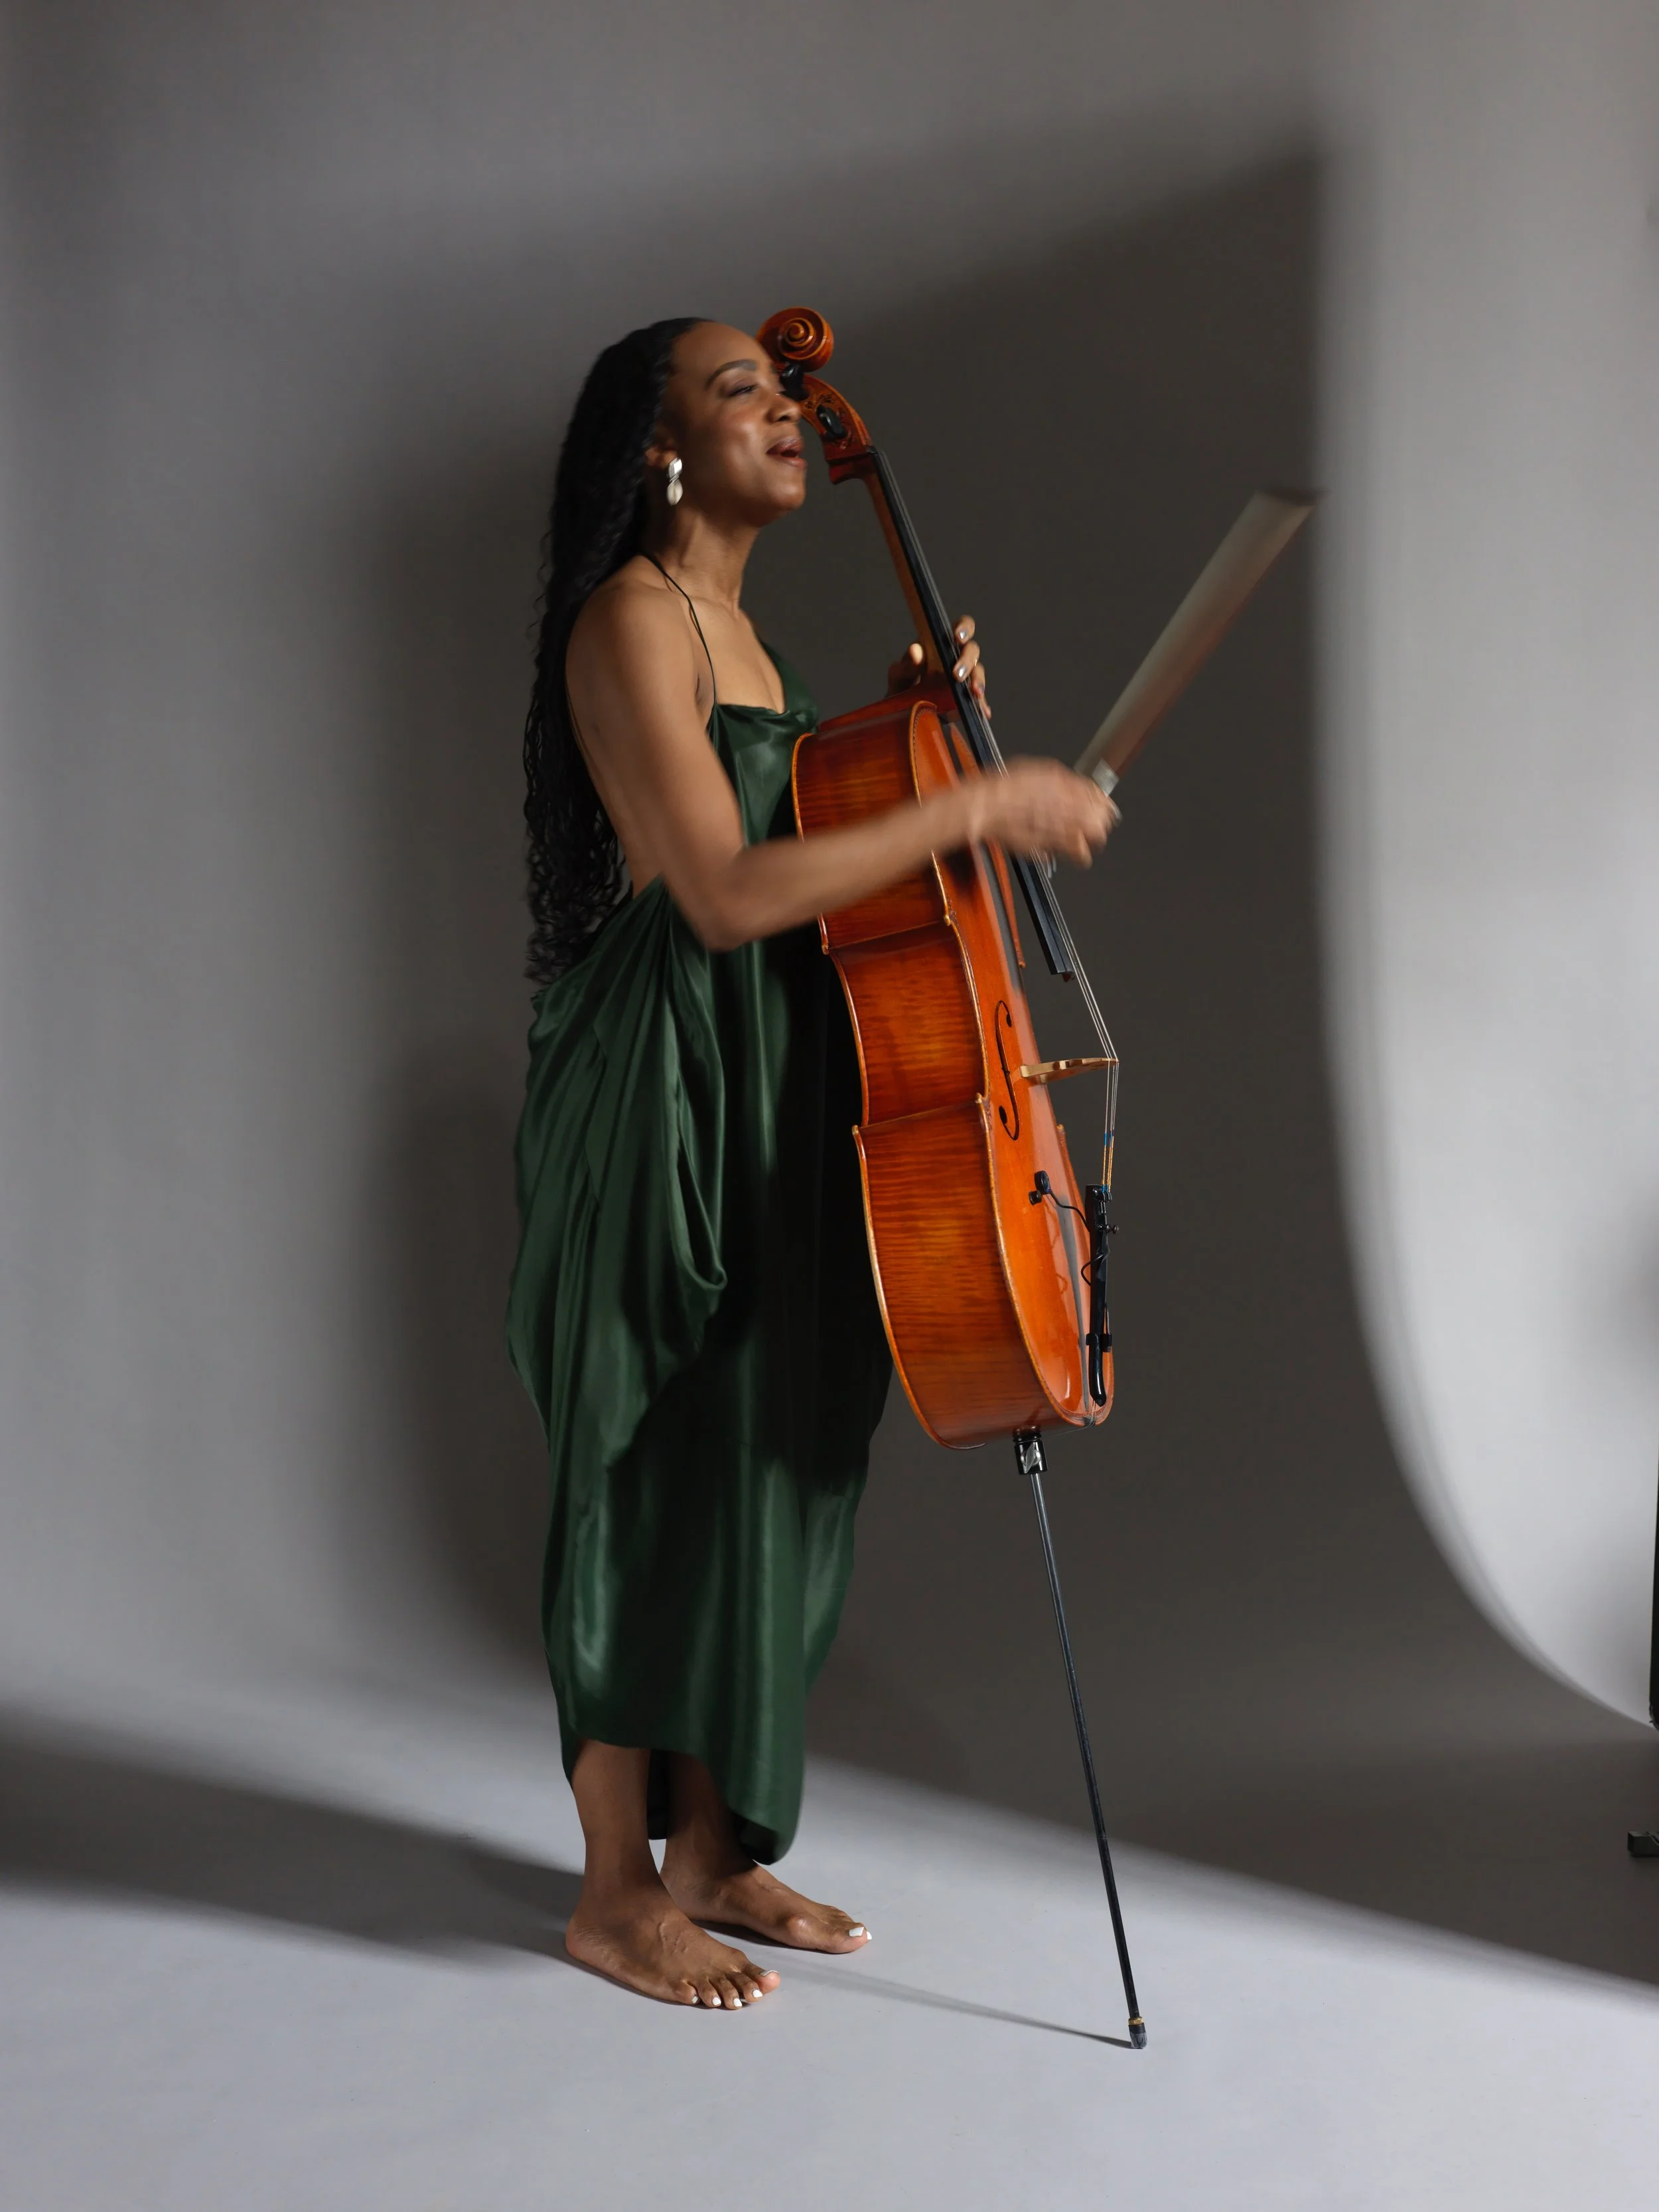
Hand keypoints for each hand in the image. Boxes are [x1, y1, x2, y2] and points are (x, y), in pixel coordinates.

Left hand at [887, 615, 988, 713]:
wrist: (901, 714)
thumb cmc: (902, 686)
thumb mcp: (898, 675)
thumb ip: (905, 664)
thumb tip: (915, 652)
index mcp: (941, 643)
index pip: (960, 626)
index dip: (963, 627)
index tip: (957, 637)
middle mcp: (956, 657)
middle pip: (972, 650)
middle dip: (967, 660)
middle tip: (956, 675)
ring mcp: (963, 678)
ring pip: (978, 672)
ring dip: (977, 680)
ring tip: (973, 693)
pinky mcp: (966, 698)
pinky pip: (979, 699)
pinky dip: (982, 704)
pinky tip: (984, 711)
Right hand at [967, 757, 1117, 868]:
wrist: (990, 805)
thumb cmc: (1005, 788)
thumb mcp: (1038, 771)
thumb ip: (1061, 781)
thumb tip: (1071, 786)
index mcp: (1067, 782)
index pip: (1097, 793)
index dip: (1101, 801)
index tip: (1102, 806)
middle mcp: (1071, 801)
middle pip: (1102, 813)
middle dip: (1100, 819)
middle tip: (1098, 824)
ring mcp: (1066, 822)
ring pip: (1096, 833)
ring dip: (1094, 838)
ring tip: (1090, 841)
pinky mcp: (1057, 842)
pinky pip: (1080, 853)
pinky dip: (1081, 856)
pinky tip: (1079, 857)